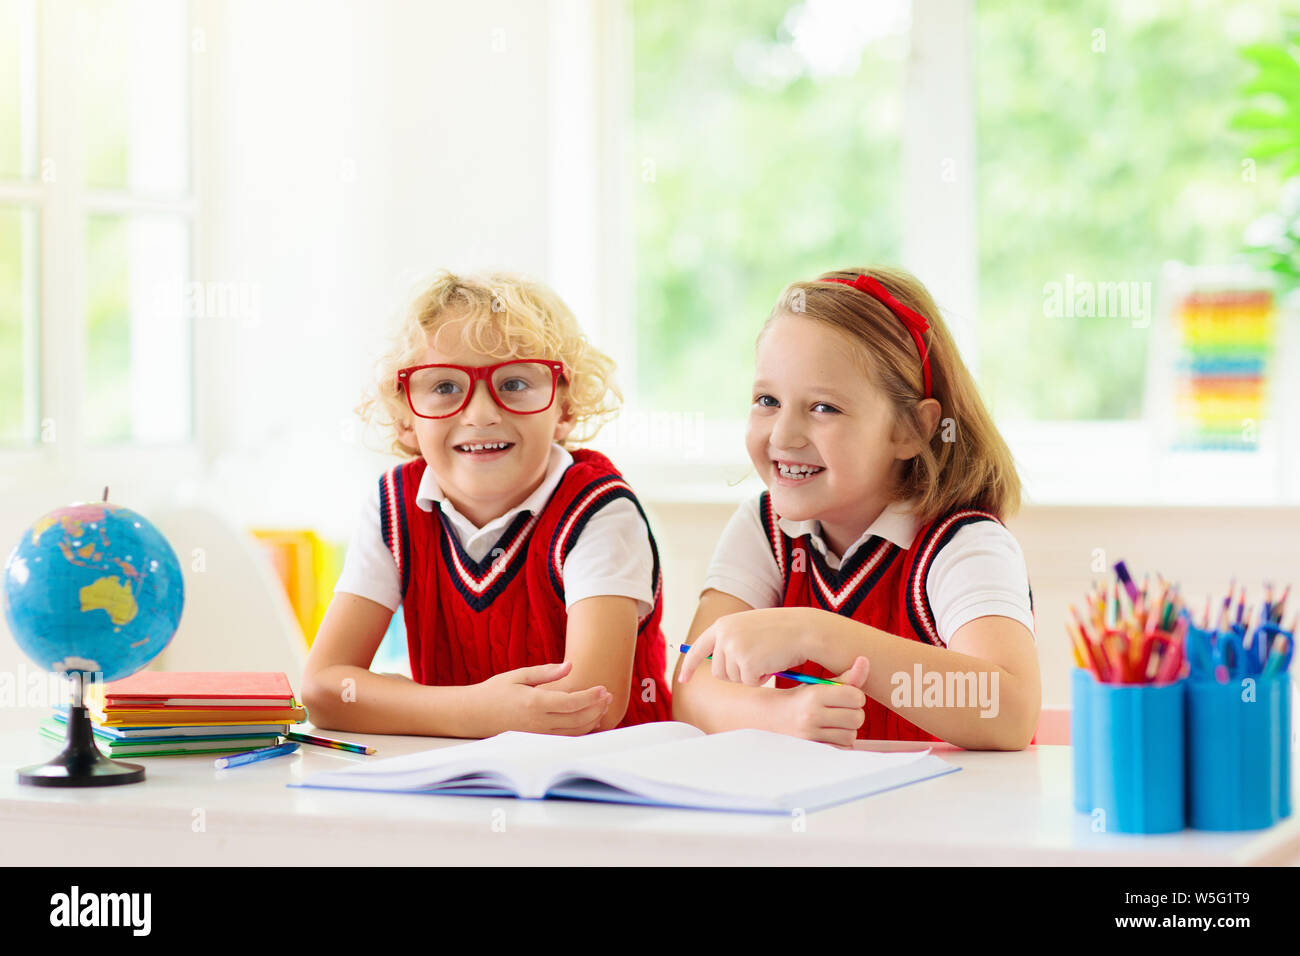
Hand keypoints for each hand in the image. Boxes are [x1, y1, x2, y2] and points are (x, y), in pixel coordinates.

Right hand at [474, 661, 610, 735]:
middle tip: (608, 696)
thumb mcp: (518, 675)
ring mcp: (537, 734)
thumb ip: (546, 672)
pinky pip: (565, 738)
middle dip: (597, 708)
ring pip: (574, 732)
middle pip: (577, 719)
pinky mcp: (537, 741)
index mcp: (534, 703)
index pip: (571, 703)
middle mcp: (537, 722)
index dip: (591, 697)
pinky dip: (581, 731)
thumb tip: (570, 666)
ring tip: (603, 706)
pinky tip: (590, 721)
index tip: (604, 689)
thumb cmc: (496, 691)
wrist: (474, 715)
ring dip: (592, 720)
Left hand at [678, 607, 822, 686]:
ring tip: (767, 657)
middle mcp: (723, 636)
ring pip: (733, 679)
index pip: (698, 648)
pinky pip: (750, 683)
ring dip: (751, 674)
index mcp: (723, 625)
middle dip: (736, 673)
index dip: (689, 666)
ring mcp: (734, 649)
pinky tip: (773, 663)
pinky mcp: (746, 664)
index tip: (683, 680)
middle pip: (718, 671)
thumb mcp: (750, 629)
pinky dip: (762, 678)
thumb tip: (718, 668)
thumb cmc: (781, 631)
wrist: (804, 629)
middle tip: (757, 659)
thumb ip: (731, 641)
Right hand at [769, 657, 870, 747]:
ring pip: (852, 735)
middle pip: (857, 717)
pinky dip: (842, 740)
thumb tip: (865, 660)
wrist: (774, 715)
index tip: (847, 695)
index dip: (855, 695)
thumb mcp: (821, 684)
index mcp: (815, 694)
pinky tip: (832, 732)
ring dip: (849, 728)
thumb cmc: (802, 698)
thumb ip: (847, 676)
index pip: (855, 696)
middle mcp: (812, 715)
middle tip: (843, 708)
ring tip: (836, 721)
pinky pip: (844, 747)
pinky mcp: (814, 748)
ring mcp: (812, 734)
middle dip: (854, 712)